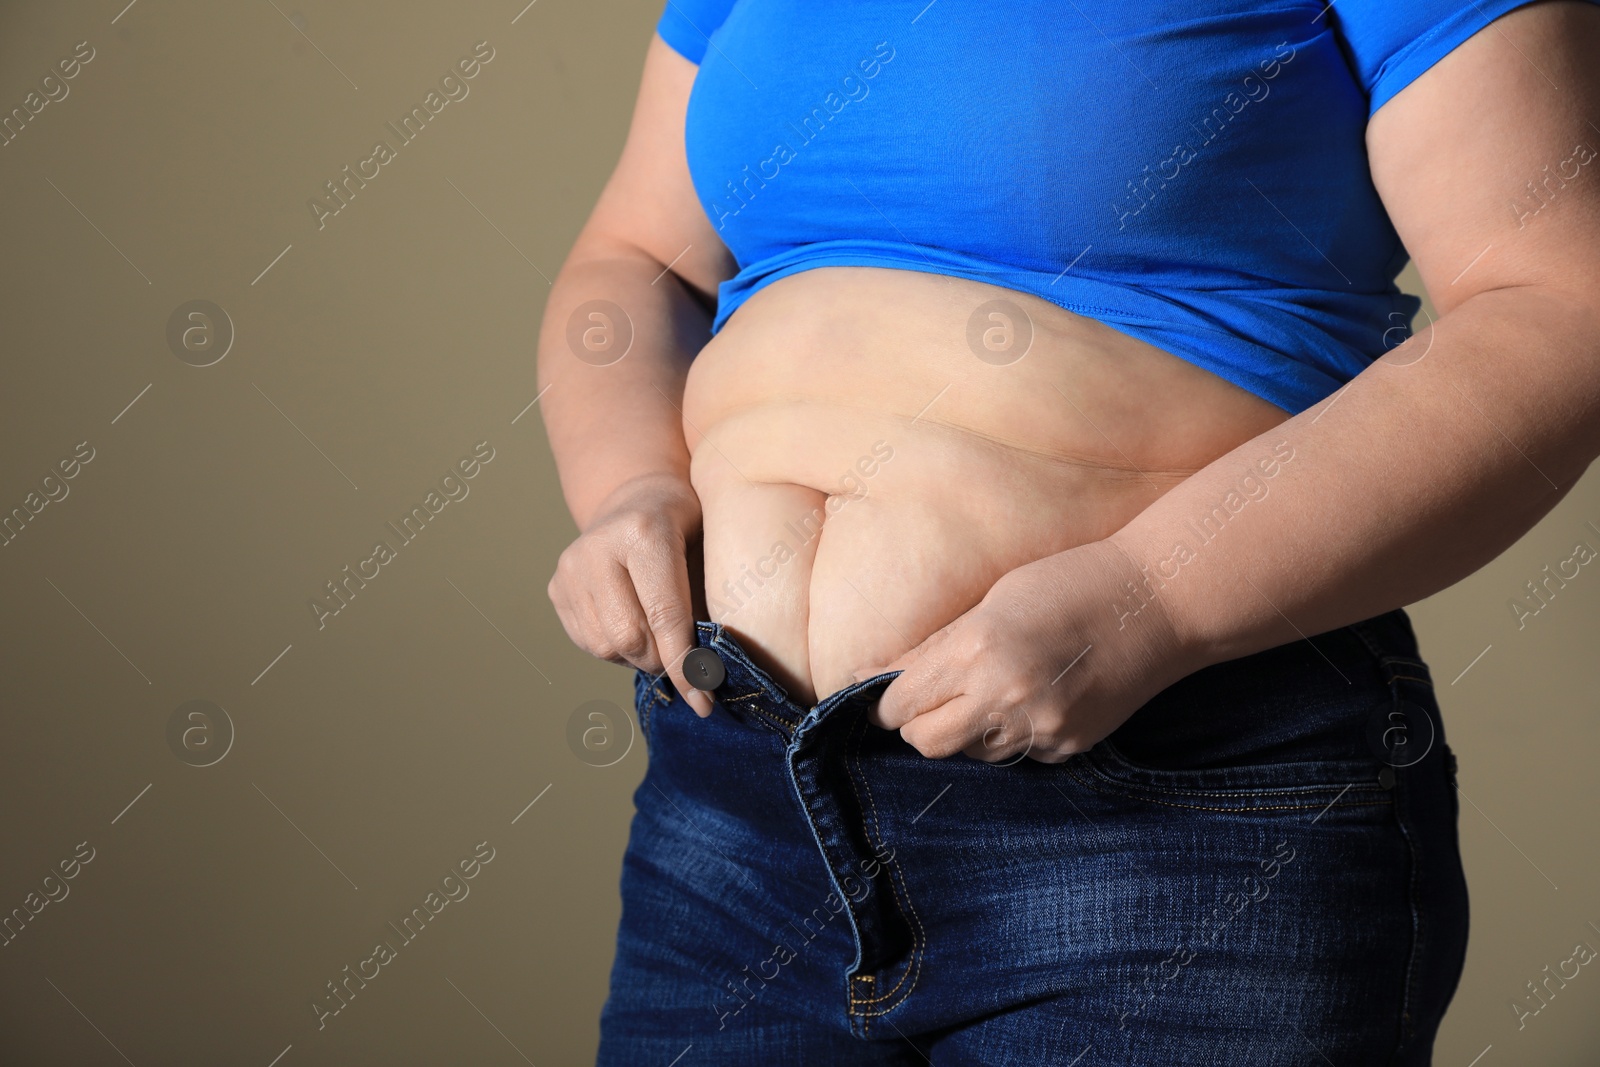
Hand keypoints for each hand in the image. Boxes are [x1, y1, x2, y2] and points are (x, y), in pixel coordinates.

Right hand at [547, 473, 713, 714]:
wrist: (637, 499)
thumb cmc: (689, 530)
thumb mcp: (710, 552)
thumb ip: (709, 604)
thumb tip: (708, 678)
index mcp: (643, 532)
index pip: (665, 614)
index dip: (685, 663)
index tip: (704, 700)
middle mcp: (597, 548)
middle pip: (629, 637)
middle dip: (661, 661)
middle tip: (681, 656)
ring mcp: (570, 567)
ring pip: (605, 647)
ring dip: (637, 657)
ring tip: (657, 636)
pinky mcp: (556, 586)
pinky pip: (586, 642)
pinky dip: (615, 649)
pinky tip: (631, 624)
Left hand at [860, 538, 1202, 762]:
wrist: (1161, 603)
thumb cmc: (1069, 584)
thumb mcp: (993, 601)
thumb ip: (936, 646)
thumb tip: (878, 675)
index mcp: (976, 649)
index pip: (900, 703)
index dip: (886, 702)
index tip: (887, 696)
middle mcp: (1003, 695)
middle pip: (926, 743)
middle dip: (918, 725)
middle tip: (929, 701)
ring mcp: (1039, 727)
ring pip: (972, 753)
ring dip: (967, 730)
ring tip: (995, 690)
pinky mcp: (1067, 746)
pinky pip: (1018, 754)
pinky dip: (1014, 734)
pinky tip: (1038, 697)